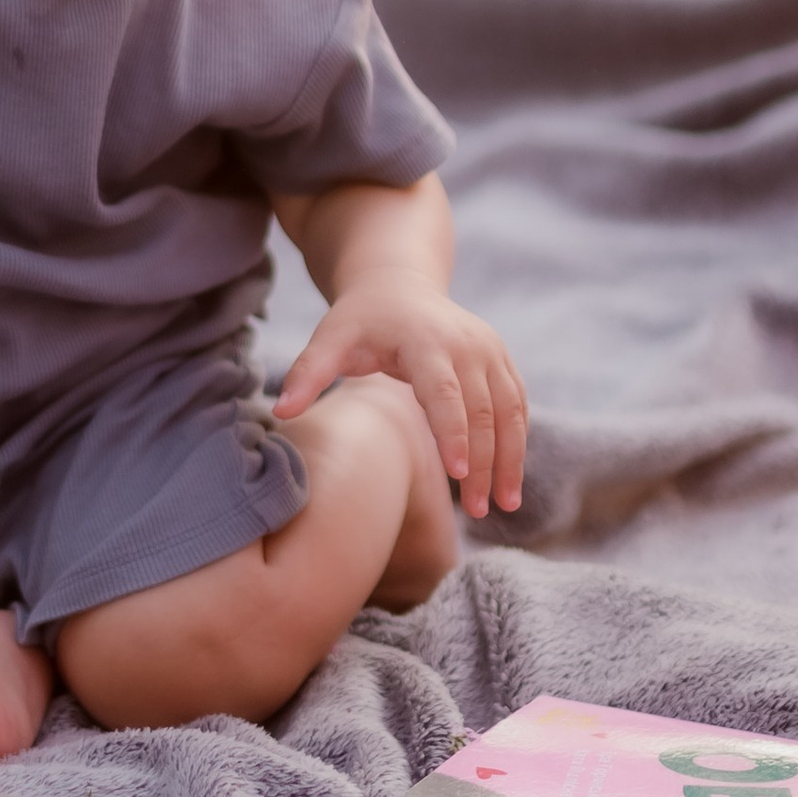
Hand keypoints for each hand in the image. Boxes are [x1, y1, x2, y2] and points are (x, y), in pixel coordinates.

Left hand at [273, 280, 527, 520]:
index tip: (457, 476)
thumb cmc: (360, 319)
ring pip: (509, 411)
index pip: (445, 393)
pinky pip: (517, 405)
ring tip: (504, 505)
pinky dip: (517, 441)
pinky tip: (509, 479)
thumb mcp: (330, 338)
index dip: (452, 433)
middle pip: (482, 410)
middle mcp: (467, 344)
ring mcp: (490, 351)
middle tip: (479, 511)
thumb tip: (280, 411)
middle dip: (484, 463)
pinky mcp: (501, 361)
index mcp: (426, 340)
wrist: (399, 285)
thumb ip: (308, 373)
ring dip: (510, 459)